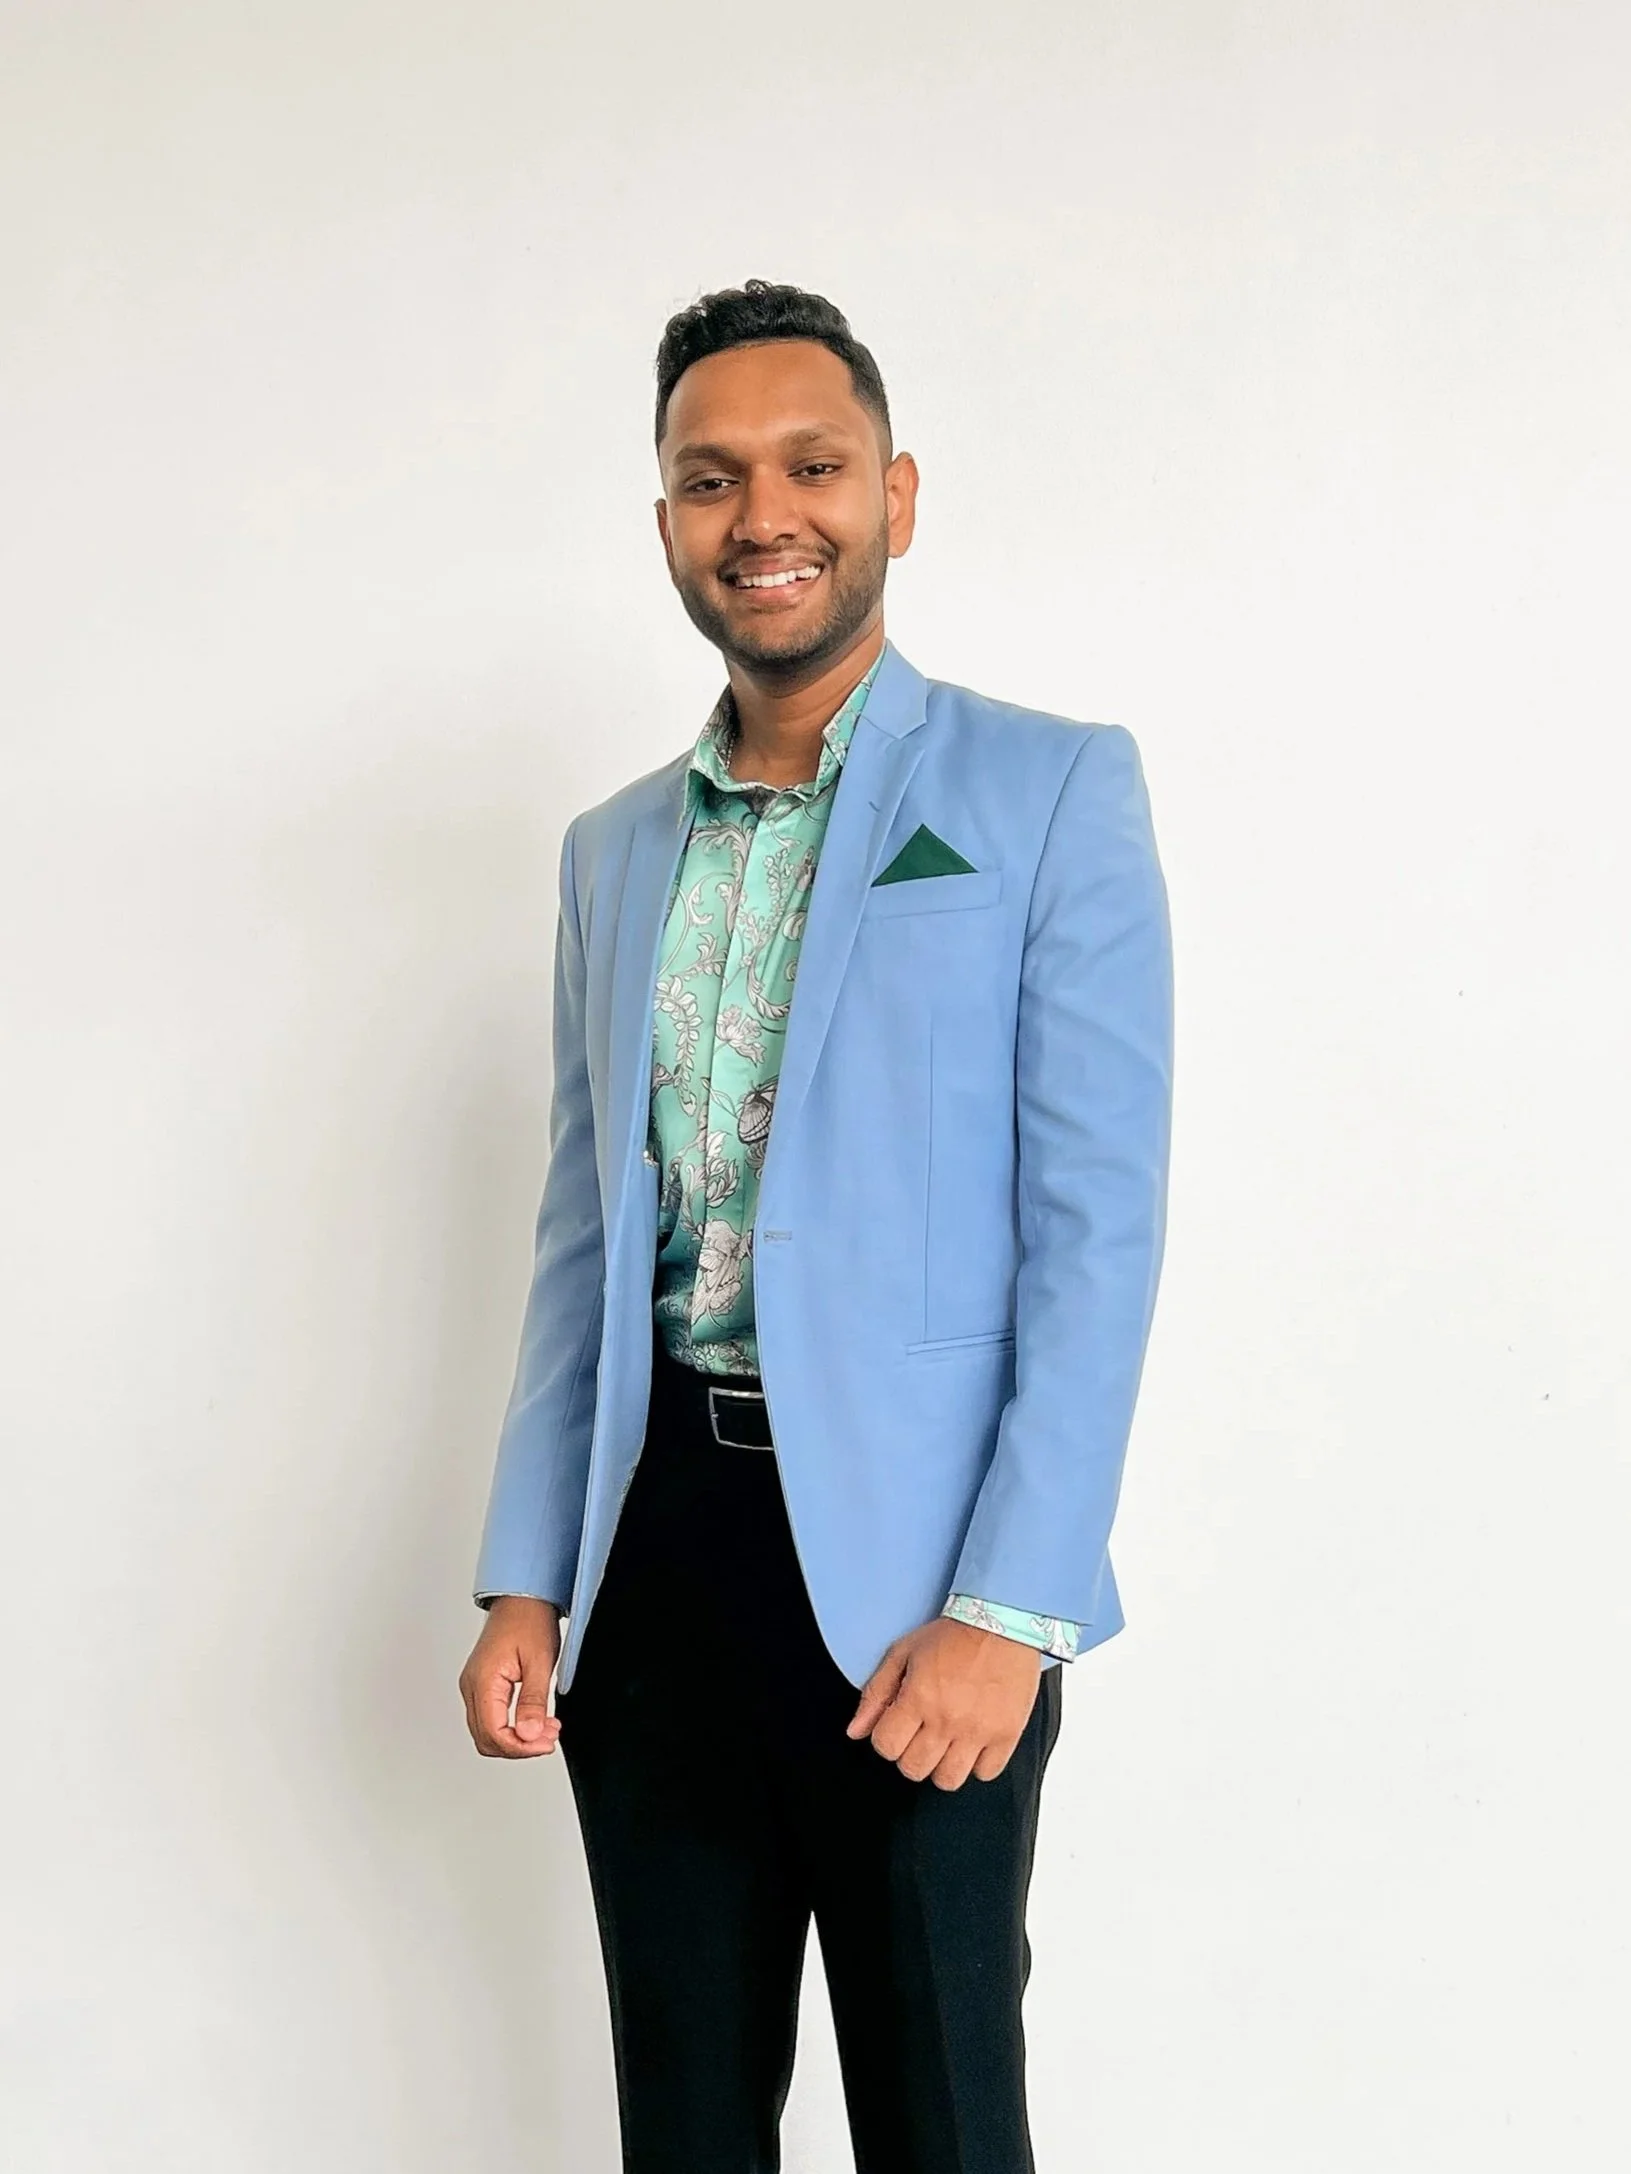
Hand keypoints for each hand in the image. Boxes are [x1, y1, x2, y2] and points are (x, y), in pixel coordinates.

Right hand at [459, 1597, 562, 1757]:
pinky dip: (510, 1727)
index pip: (493, 1733)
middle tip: (548, 1739)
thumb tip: (529, 1735)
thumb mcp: (540, 1662)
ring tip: (545, 1730)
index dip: (521, 1747)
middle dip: (519, 1746)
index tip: (545, 1743)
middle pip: (486, 1739)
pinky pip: (489, 1718)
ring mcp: (474, 1686)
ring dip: (515, 1739)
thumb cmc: (529, 1620)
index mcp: (483, 1681)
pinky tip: (533, 1721)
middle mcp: (472, 1686)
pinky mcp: (481, 1685)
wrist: (522, 1599)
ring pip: (486, 1732)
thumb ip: (533, 1702)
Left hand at [846, 1617, 1041, 1789]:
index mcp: (918, 1698)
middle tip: (921, 1734)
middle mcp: (947, 1719)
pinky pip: (986, 1773)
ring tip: (947, 1742)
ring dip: (942, 1766)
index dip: (886, 1738)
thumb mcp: (903, 1653)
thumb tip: (855, 1732)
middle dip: (910, 1755)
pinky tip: (973, 1743)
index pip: (886, 1747)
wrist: (1002, 1621)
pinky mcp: (1007, 1734)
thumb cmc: (950, 1635)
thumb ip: (875, 1694)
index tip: (897, 1725)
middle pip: (914, 1769)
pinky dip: (978, 1764)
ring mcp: (979, 1731)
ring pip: (948, 1780)